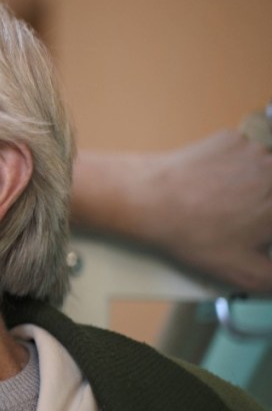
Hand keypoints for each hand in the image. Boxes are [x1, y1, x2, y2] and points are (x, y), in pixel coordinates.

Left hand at [136, 129, 271, 291]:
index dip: (265, 227)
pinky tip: (212, 184)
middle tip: (242, 219)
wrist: (149, 199)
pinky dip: (235, 167)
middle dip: (264, 207)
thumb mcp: (243, 272)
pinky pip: (245, 154)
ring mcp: (255, 148)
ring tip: (223, 204)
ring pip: (266, 169)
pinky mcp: (231, 137)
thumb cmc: (194, 234)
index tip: (258, 233)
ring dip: (255, 184)